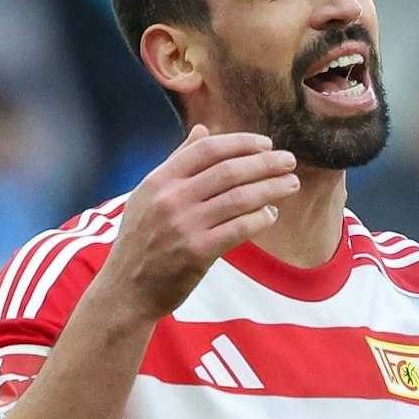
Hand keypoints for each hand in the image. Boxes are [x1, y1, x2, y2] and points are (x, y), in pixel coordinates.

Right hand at [97, 125, 298, 320]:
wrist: (126, 289)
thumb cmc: (142, 240)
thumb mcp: (148, 195)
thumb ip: (177, 162)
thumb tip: (203, 130)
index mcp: (159, 180)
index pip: (207, 149)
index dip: (241, 142)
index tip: (266, 143)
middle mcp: (170, 199)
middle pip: (228, 170)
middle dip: (265, 163)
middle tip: (289, 161)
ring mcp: (184, 225)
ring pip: (239, 198)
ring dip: (271, 188)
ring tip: (291, 184)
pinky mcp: (197, 252)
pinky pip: (239, 229)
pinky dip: (260, 218)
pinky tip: (272, 214)